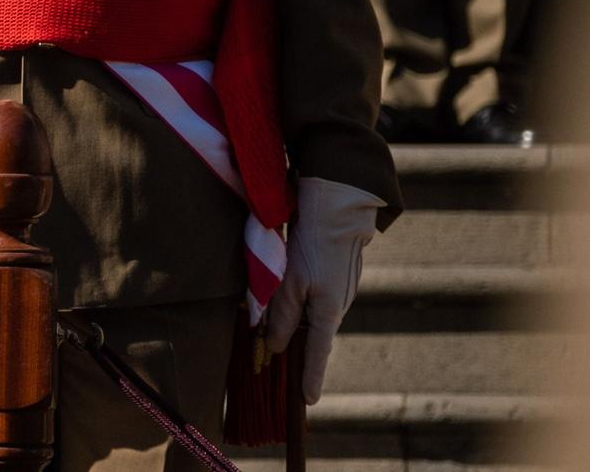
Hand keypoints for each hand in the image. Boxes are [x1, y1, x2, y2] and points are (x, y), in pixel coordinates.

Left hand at [263, 176, 384, 403]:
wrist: (337, 208)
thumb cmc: (313, 245)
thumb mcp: (292, 282)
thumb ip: (283, 315)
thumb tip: (276, 346)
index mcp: (329, 312)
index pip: (317, 353)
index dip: (310, 377)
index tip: (308, 402)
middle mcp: (337, 305)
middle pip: (312, 336)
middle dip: (297, 354)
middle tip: (279, 371)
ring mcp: (338, 291)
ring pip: (311, 317)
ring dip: (294, 328)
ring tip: (273, 339)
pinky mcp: (334, 277)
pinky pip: (314, 301)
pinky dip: (299, 309)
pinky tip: (284, 306)